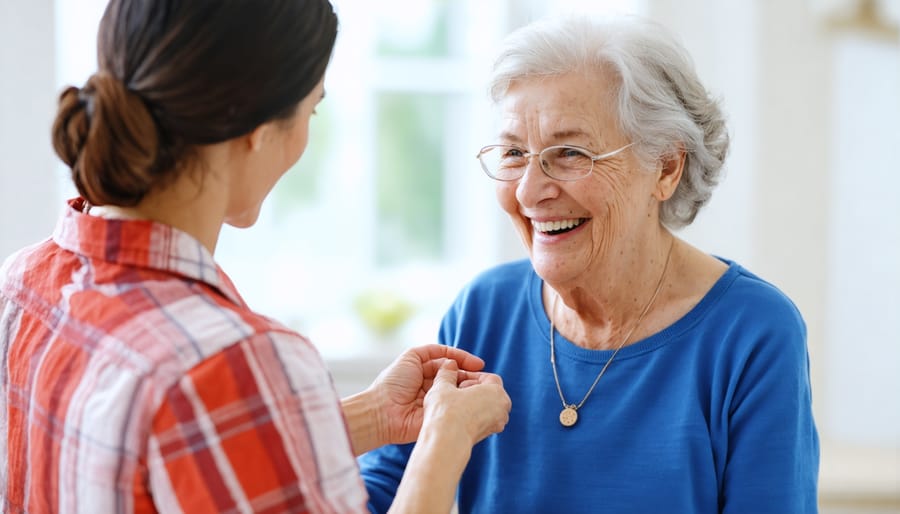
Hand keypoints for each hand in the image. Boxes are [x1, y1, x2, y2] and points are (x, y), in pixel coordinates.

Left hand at [367, 344, 488, 444]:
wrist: (383, 411)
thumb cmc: (393, 383)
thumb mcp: (411, 356)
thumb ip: (433, 351)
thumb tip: (454, 360)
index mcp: (426, 373)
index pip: (451, 365)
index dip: (465, 362)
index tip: (479, 364)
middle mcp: (434, 387)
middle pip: (459, 378)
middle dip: (471, 376)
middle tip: (483, 376)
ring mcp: (438, 402)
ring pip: (460, 393)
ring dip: (470, 389)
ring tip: (480, 386)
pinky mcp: (440, 417)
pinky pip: (456, 409)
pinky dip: (465, 403)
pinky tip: (473, 399)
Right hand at [422, 360, 510, 445]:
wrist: (446, 441)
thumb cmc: (447, 411)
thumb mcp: (443, 385)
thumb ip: (447, 372)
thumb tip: (449, 364)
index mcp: (497, 391)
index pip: (487, 377)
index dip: (470, 376)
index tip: (455, 379)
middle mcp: (502, 408)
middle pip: (488, 392)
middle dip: (472, 389)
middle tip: (454, 391)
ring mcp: (497, 423)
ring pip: (485, 406)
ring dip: (471, 402)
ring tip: (452, 404)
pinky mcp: (489, 435)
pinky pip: (482, 419)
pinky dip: (471, 415)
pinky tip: (455, 416)